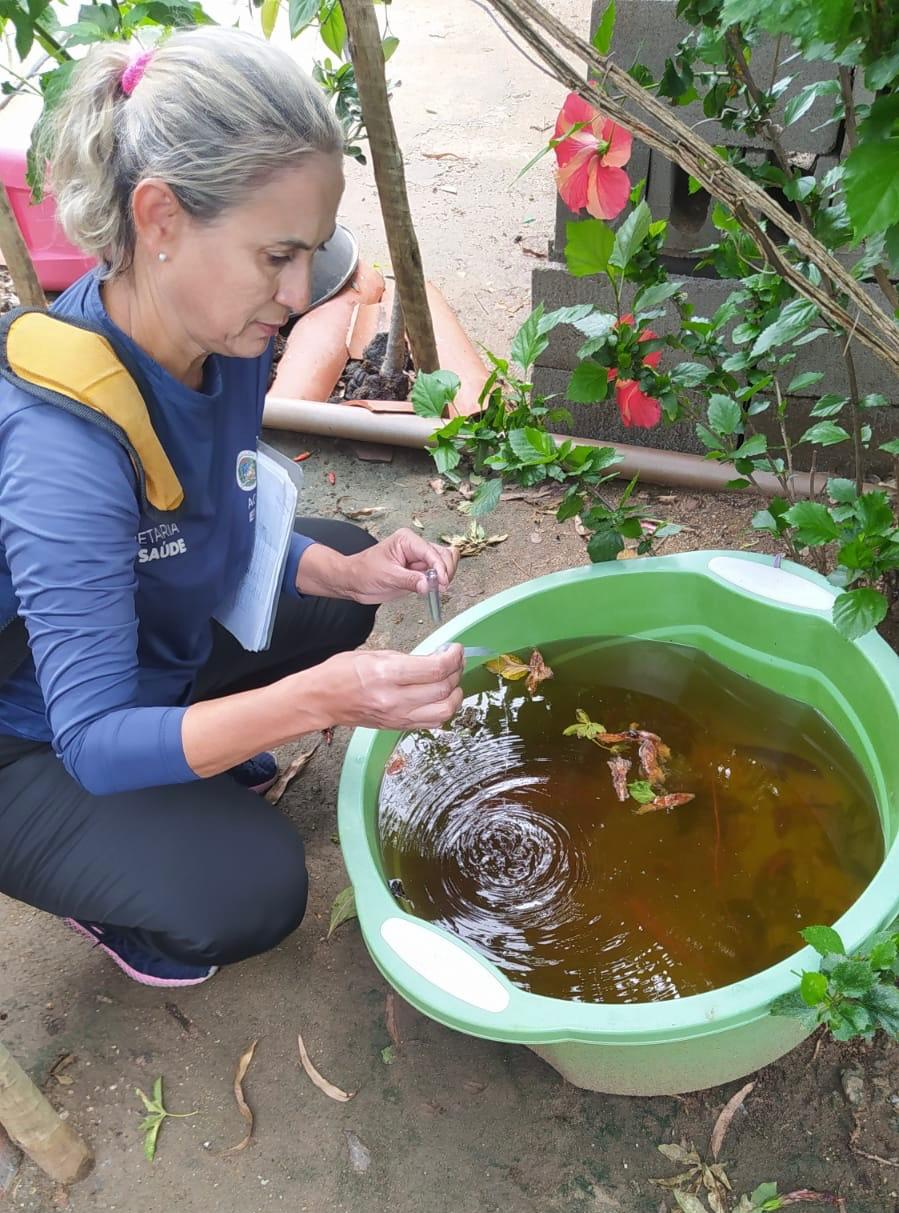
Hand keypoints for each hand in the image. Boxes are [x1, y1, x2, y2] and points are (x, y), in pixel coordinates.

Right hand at [314, 644, 464, 730]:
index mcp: (387, 674)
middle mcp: (395, 699)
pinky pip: (433, 722)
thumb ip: (408, 658)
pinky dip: (443, 709)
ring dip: (455, 694)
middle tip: (454, 661)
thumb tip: (436, 658)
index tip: (455, 649)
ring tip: (451, 681)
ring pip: (444, 711)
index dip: (453, 657)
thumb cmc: (341, 673)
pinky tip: (439, 697)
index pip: (435, 669)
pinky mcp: (398, 727)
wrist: (322, 700)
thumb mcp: (375, 654)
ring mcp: (398, 716)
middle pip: (443, 689)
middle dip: (456, 671)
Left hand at [341, 528, 459, 604]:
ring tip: (436, 589)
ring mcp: (419, 559)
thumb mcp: (387, 576)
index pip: (431, 552)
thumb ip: (410, 580)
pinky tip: (432, 589)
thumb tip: (428, 585)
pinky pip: (436, 575)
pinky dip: (439, 582)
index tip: (442, 583)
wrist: (353, 581)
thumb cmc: (363, 572)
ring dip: (444, 576)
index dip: (440, 567)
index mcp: (407, 540)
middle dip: (445, 570)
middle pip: (443, 554)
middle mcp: (415, 547)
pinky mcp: (419, 572)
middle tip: (439, 587)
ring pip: (444, 563)